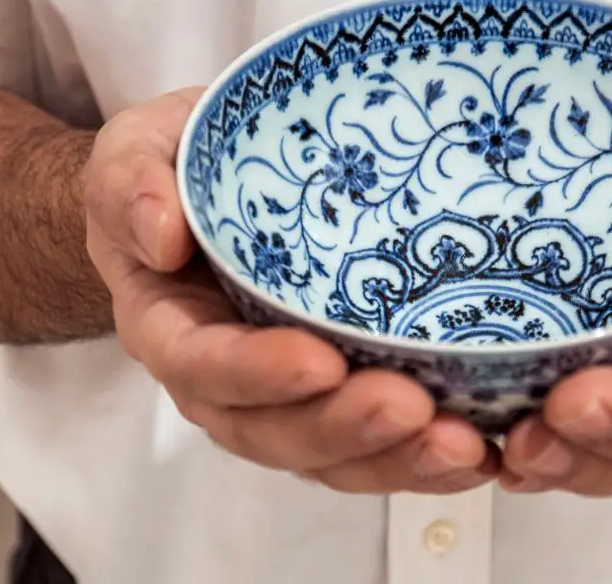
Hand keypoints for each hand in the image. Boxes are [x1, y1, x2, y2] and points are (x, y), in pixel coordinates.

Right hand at [85, 89, 497, 493]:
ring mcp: (284, 395)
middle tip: (412, 408)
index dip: (256, 373)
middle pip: (273, 430)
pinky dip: (420, 458)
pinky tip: (480, 451)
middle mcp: (225, 377)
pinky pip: (371, 445)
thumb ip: (132, 181)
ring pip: (330, 455)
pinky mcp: (337, 394)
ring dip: (395, 460)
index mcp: (171, 323)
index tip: (320, 362)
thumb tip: (160, 232)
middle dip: (343, 428)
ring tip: (462, 447)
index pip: (202, 364)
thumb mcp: (140, 151)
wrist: (213, 190)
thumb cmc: (177, 171)